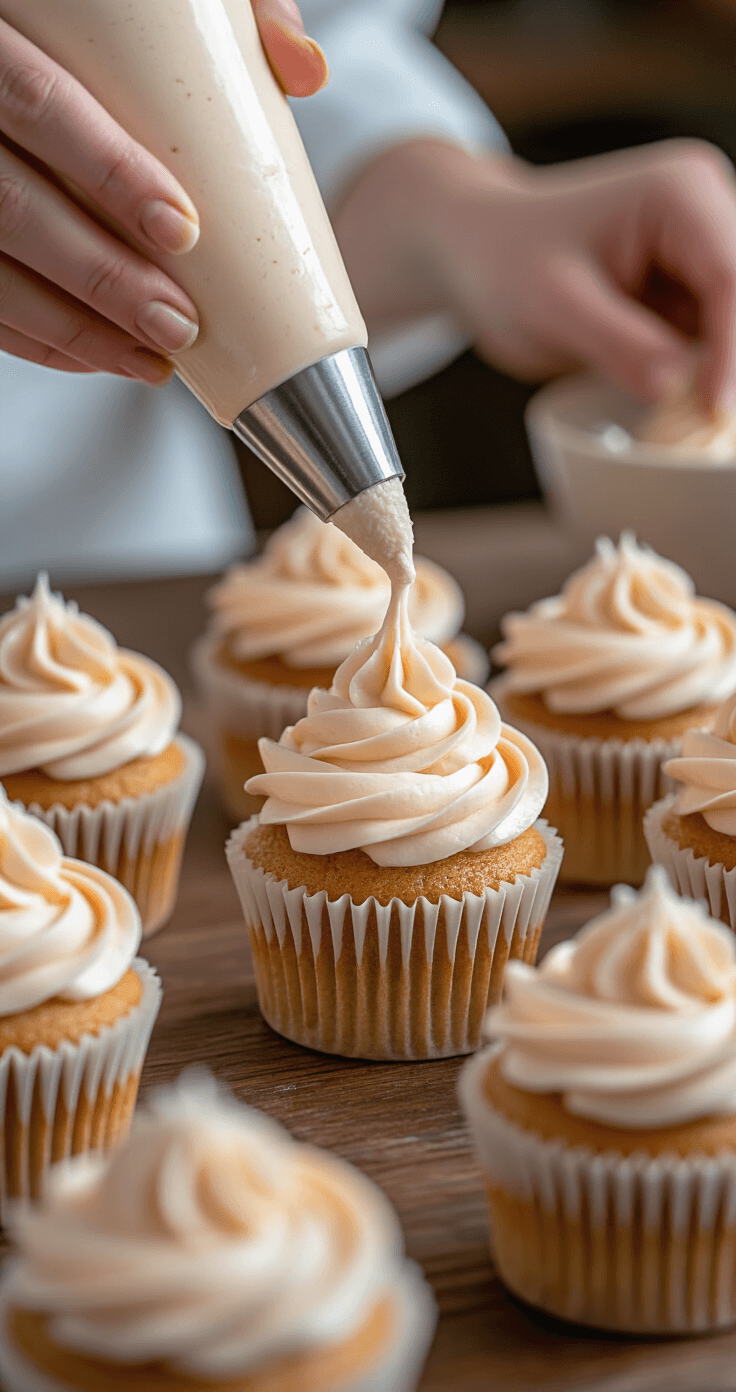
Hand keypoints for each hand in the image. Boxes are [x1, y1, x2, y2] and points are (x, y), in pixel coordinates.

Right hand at [0, 2, 326, 381]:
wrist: (24, 30)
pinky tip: (100, 356)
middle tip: (178, 323)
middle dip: (100, 279)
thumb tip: (305, 73)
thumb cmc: (86, 20)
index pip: (36, 101)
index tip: (183, 229)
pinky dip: (39, 339)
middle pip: (11, 205)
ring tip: (153, 360)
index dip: (106, 171)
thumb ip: (232, 12)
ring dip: (72, 328)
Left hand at [335, 138, 735, 408]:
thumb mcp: (553, 307)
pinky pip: (718, 345)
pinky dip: (712, 381)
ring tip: (706, 426)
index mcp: (680, 193)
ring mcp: (703, 256)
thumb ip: (619, 344)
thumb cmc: (503, 262)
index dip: (732, 350)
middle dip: (735, 364)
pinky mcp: (691, 297)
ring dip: (726, 375)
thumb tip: (678, 389)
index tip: (714, 410)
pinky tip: (698, 417)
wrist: (475, 252)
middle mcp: (707, 215)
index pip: (731, 277)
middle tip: (715, 425)